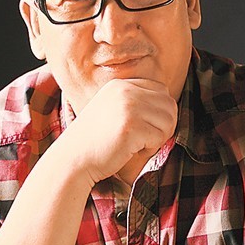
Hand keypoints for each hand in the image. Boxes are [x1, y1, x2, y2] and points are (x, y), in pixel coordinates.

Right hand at [60, 79, 177, 184]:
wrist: (73, 159)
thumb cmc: (95, 142)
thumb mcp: (113, 111)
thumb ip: (136, 103)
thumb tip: (171, 108)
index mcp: (120, 85)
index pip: (161, 90)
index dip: (159, 111)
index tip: (144, 127)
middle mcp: (125, 91)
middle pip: (169, 104)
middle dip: (163, 125)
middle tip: (146, 140)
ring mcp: (128, 107)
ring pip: (168, 120)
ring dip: (158, 138)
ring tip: (138, 145)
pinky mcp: (131, 126)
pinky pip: (160, 137)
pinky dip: (150, 149)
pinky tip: (132, 151)